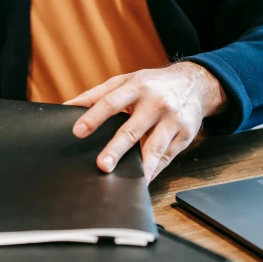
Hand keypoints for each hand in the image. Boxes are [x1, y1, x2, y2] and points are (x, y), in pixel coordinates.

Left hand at [65, 62, 226, 182]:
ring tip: (127, 180)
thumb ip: (96, 94)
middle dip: (116, 148)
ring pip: (154, 147)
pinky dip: (154, 170)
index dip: (93, 117)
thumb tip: (67, 107)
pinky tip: (142, 179)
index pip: (111, 103)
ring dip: (140, 166)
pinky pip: (166, 157)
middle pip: (132, 129)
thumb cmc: (153, 84)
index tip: (78, 131)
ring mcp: (172, 120)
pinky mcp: (185, 136)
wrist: (195, 83)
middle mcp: (156, 103)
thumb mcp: (125, 81)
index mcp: (137, 87)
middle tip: (102, 165)